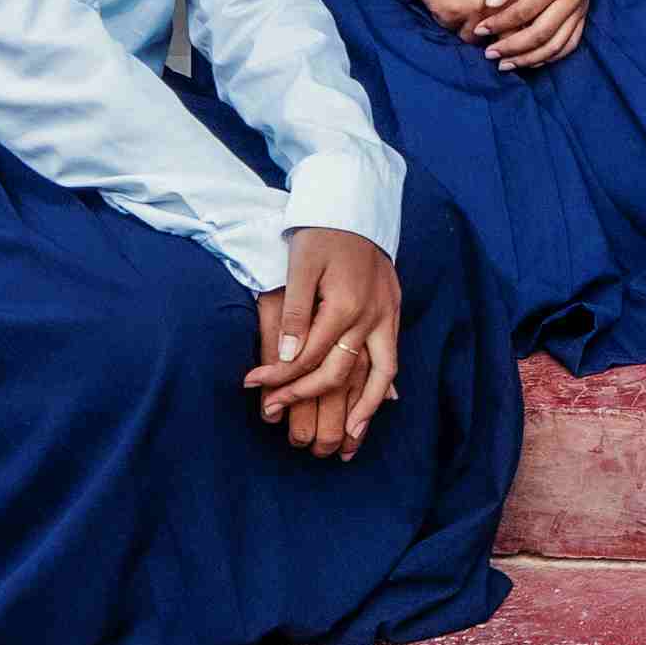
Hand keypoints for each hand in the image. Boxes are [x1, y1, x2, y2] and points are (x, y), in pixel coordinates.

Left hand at [247, 228, 402, 459]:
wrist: (356, 205)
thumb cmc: (322, 233)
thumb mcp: (301, 266)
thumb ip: (296, 314)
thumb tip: (289, 358)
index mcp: (346, 305)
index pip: (309, 357)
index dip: (278, 376)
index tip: (251, 385)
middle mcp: (372, 315)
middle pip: (340, 372)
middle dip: (307, 397)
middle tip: (276, 413)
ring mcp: (387, 314)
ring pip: (381, 372)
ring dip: (367, 408)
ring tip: (352, 439)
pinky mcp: (393, 309)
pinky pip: (392, 355)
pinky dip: (385, 382)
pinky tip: (379, 402)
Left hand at [474, 0, 593, 69]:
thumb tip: (490, 5)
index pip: (525, 11)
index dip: (500, 23)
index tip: (479, 30)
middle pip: (542, 33)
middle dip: (513, 48)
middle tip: (489, 54)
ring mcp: (581, 9)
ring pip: (557, 45)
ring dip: (529, 59)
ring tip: (505, 64)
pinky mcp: (582, 16)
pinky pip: (569, 45)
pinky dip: (549, 57)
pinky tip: (528, 61)